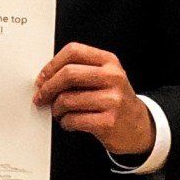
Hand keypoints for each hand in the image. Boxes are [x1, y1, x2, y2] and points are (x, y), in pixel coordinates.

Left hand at [33, 43, 154, 156]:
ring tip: (60, 112)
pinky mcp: (108, 122)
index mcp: (110, 62)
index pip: (73, 51)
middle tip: (41, 96)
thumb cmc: (115, 101)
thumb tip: (46, 77)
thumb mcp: (105, 78)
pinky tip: (70, 122)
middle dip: (48, 87)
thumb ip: (81, 71)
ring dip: (56, 109)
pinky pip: (73, 119)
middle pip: (68, 74)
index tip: (43, 77)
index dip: (52, 64)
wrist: (138, 128)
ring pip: (67, 99)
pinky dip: (65, 123)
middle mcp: (113, 78)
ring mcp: (112, 100)